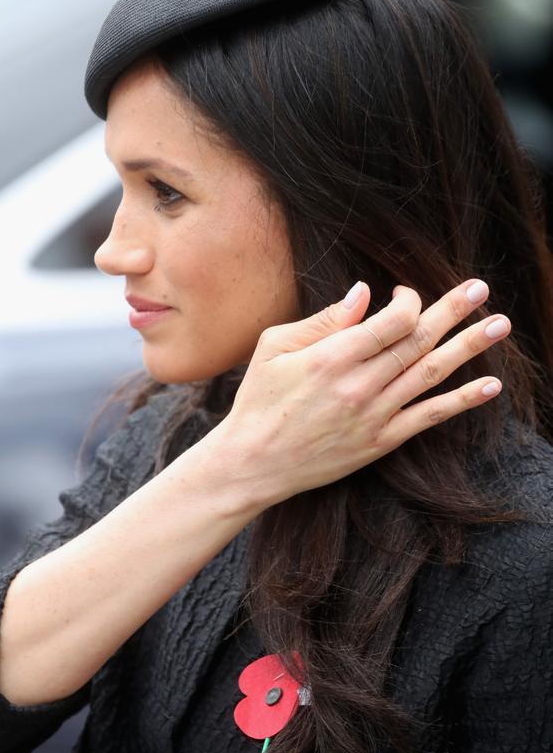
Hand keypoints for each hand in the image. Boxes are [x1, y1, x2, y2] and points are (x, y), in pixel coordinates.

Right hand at [221, 279, 509, 506]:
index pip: (392, 320)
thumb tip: (364, 293)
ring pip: (431, 373)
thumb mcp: (274, 347)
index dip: (408, 300)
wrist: (253, 463)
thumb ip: (323, 321)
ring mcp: (373, 415)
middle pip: (419, 340)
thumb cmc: (259, 400)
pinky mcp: (379, 442)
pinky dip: (461, 400)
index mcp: (331, 356)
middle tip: (481, 289)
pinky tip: (490, 385)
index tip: (406, 293)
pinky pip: (428, 417)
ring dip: (469, 347)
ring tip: (500, 326)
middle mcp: (359, 385)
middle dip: (453, 310)